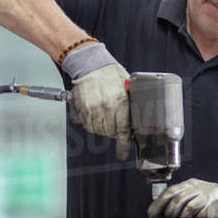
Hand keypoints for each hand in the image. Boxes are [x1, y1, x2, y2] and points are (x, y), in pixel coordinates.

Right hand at [61, 42, 131, 159]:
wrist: (90, 64)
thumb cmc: (110, 73)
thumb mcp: (128, 88)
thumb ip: (130, 104)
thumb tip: (135, 121)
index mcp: (121, 102)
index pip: (124, 130)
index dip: (124, 145)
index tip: (123, 153)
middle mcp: (106, 107)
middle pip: (111, 133)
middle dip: (115, 133)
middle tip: (117, 126)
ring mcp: (92, 109)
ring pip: (99, 130)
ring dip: (104, 128)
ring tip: (106, 117)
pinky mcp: (82, 109)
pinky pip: (88, 125)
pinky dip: (93, 124)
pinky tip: (97, 116)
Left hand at [148, 178, 217, 217]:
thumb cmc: (211, 200)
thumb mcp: (195, 194)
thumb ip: (180, 199)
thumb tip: (159, 212)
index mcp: (190, 184)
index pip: (170, 191)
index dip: (159, 204)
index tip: (153, 214)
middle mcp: (198, 188)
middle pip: (177, 199)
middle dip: (169, 213)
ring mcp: (206, 196)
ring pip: (187, 207)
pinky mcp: (213, 206)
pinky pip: (198, 215)